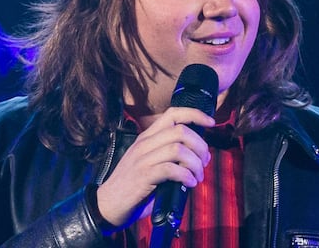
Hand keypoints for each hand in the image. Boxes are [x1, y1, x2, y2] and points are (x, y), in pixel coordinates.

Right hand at [95, 107, 214, 227]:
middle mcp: (144, 144)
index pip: (173, 114)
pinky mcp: (143, 177)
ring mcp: (142, 159)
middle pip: (181, 131)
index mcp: (147, 137)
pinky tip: (189, 184)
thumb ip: (167, 155)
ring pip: (178, 149)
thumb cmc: (134, 186)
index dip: (195, 115)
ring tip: (197, 177)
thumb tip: (197, 155)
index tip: (211, 124)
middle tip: (204, 162)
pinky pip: (171, 169)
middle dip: (200, 146)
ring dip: (195, 164)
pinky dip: (186, 176)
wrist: (108, 205)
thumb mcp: (149, 162)